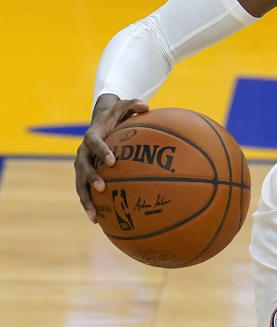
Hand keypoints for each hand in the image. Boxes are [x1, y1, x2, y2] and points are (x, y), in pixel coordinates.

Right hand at [74, 94, 148, 222]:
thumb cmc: (116, 115)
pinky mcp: (84, 177)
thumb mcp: (123, 106)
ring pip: (80, 185)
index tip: (112, 161)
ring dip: (86, 200)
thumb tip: (147, 106)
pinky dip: (90, 206)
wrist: (99, 121)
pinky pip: (85, 192)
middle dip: (91, 178)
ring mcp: (81, 166)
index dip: (102, 151)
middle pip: (82, 167)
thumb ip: (134, 104)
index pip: (94, 142)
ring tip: (95, 216)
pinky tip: (99, 221)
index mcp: (92, 135)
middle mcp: (83, 152)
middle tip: (102, 188)